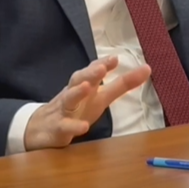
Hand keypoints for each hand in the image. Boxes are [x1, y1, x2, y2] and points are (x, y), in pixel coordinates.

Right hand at [25, 56, 149, 150]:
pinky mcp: (57, 129)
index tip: (115, 58)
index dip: (103, 63)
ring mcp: (64, 111)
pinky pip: (64, 127)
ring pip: (68, 99)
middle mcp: (74, 94)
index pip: (93, 70)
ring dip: (77, 92)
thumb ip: (123, 84)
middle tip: (102, 67)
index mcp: (85, 85)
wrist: (41, 128)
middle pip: (79, 80)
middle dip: (90, 72)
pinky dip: (72, 126)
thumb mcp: (101, 97)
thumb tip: (147, 68)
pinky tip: (83, 127)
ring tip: (87, 87)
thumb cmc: (77, 108)